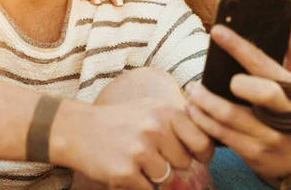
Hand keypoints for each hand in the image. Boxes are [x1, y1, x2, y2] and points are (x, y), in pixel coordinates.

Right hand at [52, 98, 214, 189]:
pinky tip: (126, 168)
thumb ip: (179, 120)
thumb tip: (211, 135)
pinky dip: (139, 184)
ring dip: (155, 174)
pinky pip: (148, 189)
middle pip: (184, 162)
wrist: (78, 129)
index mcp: (165, 112)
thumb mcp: (151, 108)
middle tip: (154, 154)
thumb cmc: (121, 120)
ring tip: (138, 159)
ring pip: (166, 177)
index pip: (202, 140)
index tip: (199, 156)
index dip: (203, 152)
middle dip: (173, 163)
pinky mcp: (125, 172)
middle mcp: (155, 129)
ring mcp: (139, 151)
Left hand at [185, 24, 290, 178]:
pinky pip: (222, 136)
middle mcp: (285, 114)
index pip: (264, 65)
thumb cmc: (290, 114)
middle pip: (249, 95)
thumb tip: (290, 27)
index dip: (239, 47)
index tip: (217, 32)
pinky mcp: (255, 154)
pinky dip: (203, 122)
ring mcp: (270, 136)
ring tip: (190, 94)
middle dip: (223, 85)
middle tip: (196, 82)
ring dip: (202, 104)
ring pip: (228, 118)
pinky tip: (194, 112)